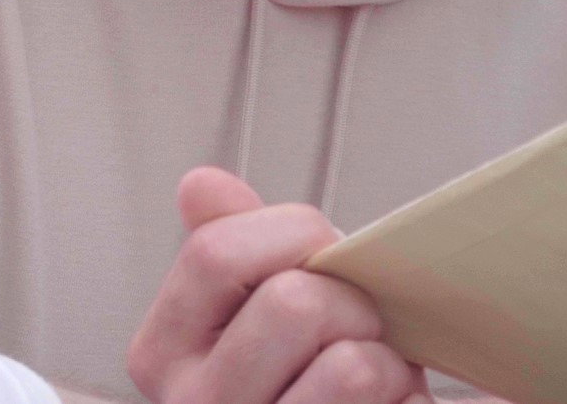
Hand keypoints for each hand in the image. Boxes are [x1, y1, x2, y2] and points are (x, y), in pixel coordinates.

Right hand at [125, 166, 428, 403]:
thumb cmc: (310, 374)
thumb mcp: (262, 303)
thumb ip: (235, 245)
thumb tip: (200, 185)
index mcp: (166, 352)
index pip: (214, 253)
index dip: (294, 235)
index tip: (320, 255)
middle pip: (292, 303)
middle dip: (350, 299)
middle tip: (357, 325)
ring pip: (347, 364)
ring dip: (384, 357)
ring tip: (374, 375)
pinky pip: (368, 392)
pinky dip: (401, 390)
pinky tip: (384, 402)